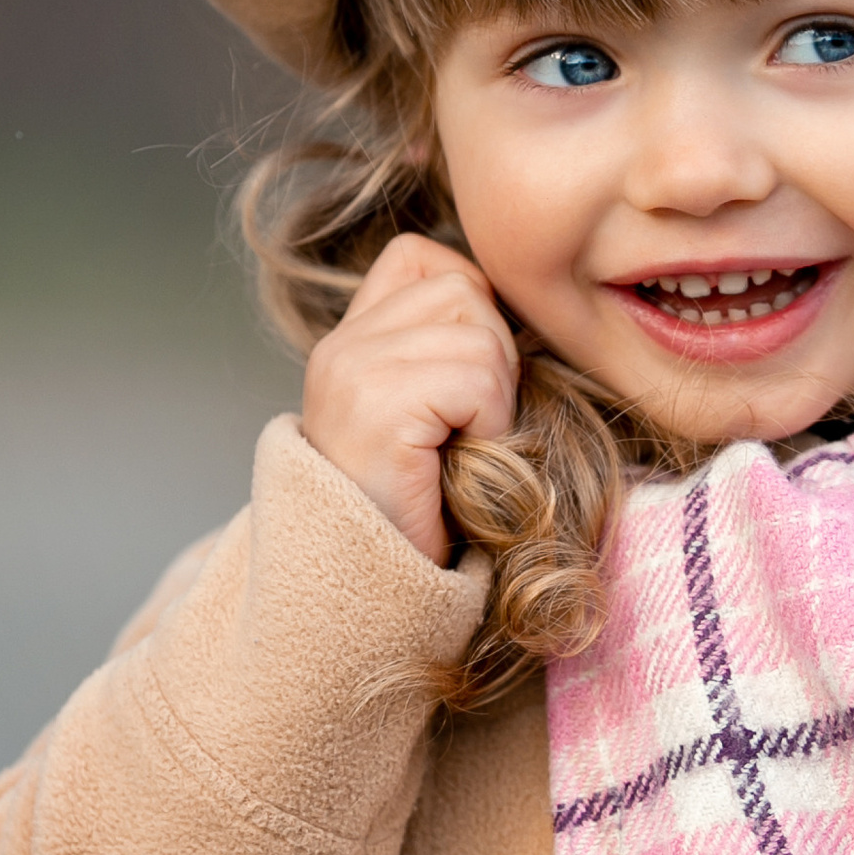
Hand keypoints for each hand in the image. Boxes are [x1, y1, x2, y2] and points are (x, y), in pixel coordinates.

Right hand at [299, 234, 520, 563]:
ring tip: (460, 449)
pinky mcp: (377, 406)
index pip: (422, 258)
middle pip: (463, 290)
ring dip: (495, 399)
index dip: (468, 307)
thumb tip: (514, 308)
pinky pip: (477, 378)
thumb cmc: (420, 515)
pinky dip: (490, 423)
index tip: (464, 385)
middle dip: (492, 358)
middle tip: (468, 428)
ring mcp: (352, 371)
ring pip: (480, 335)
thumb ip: (445, 354)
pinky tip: (458, 462)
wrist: (367, 597)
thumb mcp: (426, 417)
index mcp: (346, 342)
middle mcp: (340, 347)